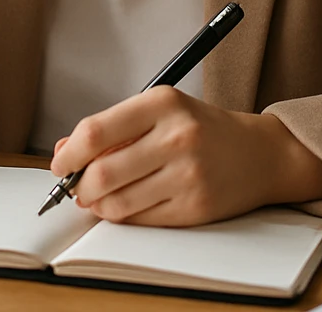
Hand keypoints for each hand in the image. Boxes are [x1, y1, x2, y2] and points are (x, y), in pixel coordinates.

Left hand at [48, 86, 321, 225]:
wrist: (260, 154)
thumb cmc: (203, 130)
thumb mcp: (160, 112)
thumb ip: (112, 128)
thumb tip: (63, 151)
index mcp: (164, 103)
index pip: (96, 131)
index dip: (69, 153)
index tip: (61, 163)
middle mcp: (177, 136)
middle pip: (103, 172)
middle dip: (80, 186)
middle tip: (77, 187)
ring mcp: (188, 174)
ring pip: (118, 202)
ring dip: (98, 205)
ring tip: (100, 197)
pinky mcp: (195, 207)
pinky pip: (141, 219)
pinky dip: (123, 216)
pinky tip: (127, 204)